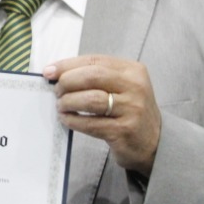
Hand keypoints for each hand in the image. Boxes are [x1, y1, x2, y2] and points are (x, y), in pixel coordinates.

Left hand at [43, 55, 161, 174]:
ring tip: (61, 106)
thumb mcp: (121, 87)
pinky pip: (91, 123)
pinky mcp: (124, 130)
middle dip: (67, 82)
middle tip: (57, 91)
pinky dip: (74, 121)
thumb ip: (95, 77)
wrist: (154, 142)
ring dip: (68, 102)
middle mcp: (135, 86)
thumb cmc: (130, 111)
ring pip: (90, 99)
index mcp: (133, 70)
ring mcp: (131, 109)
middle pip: (92, 76)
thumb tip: (56, 72)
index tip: (49, 72)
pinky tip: (67, 119)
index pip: (94, 60)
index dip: (68, 64)